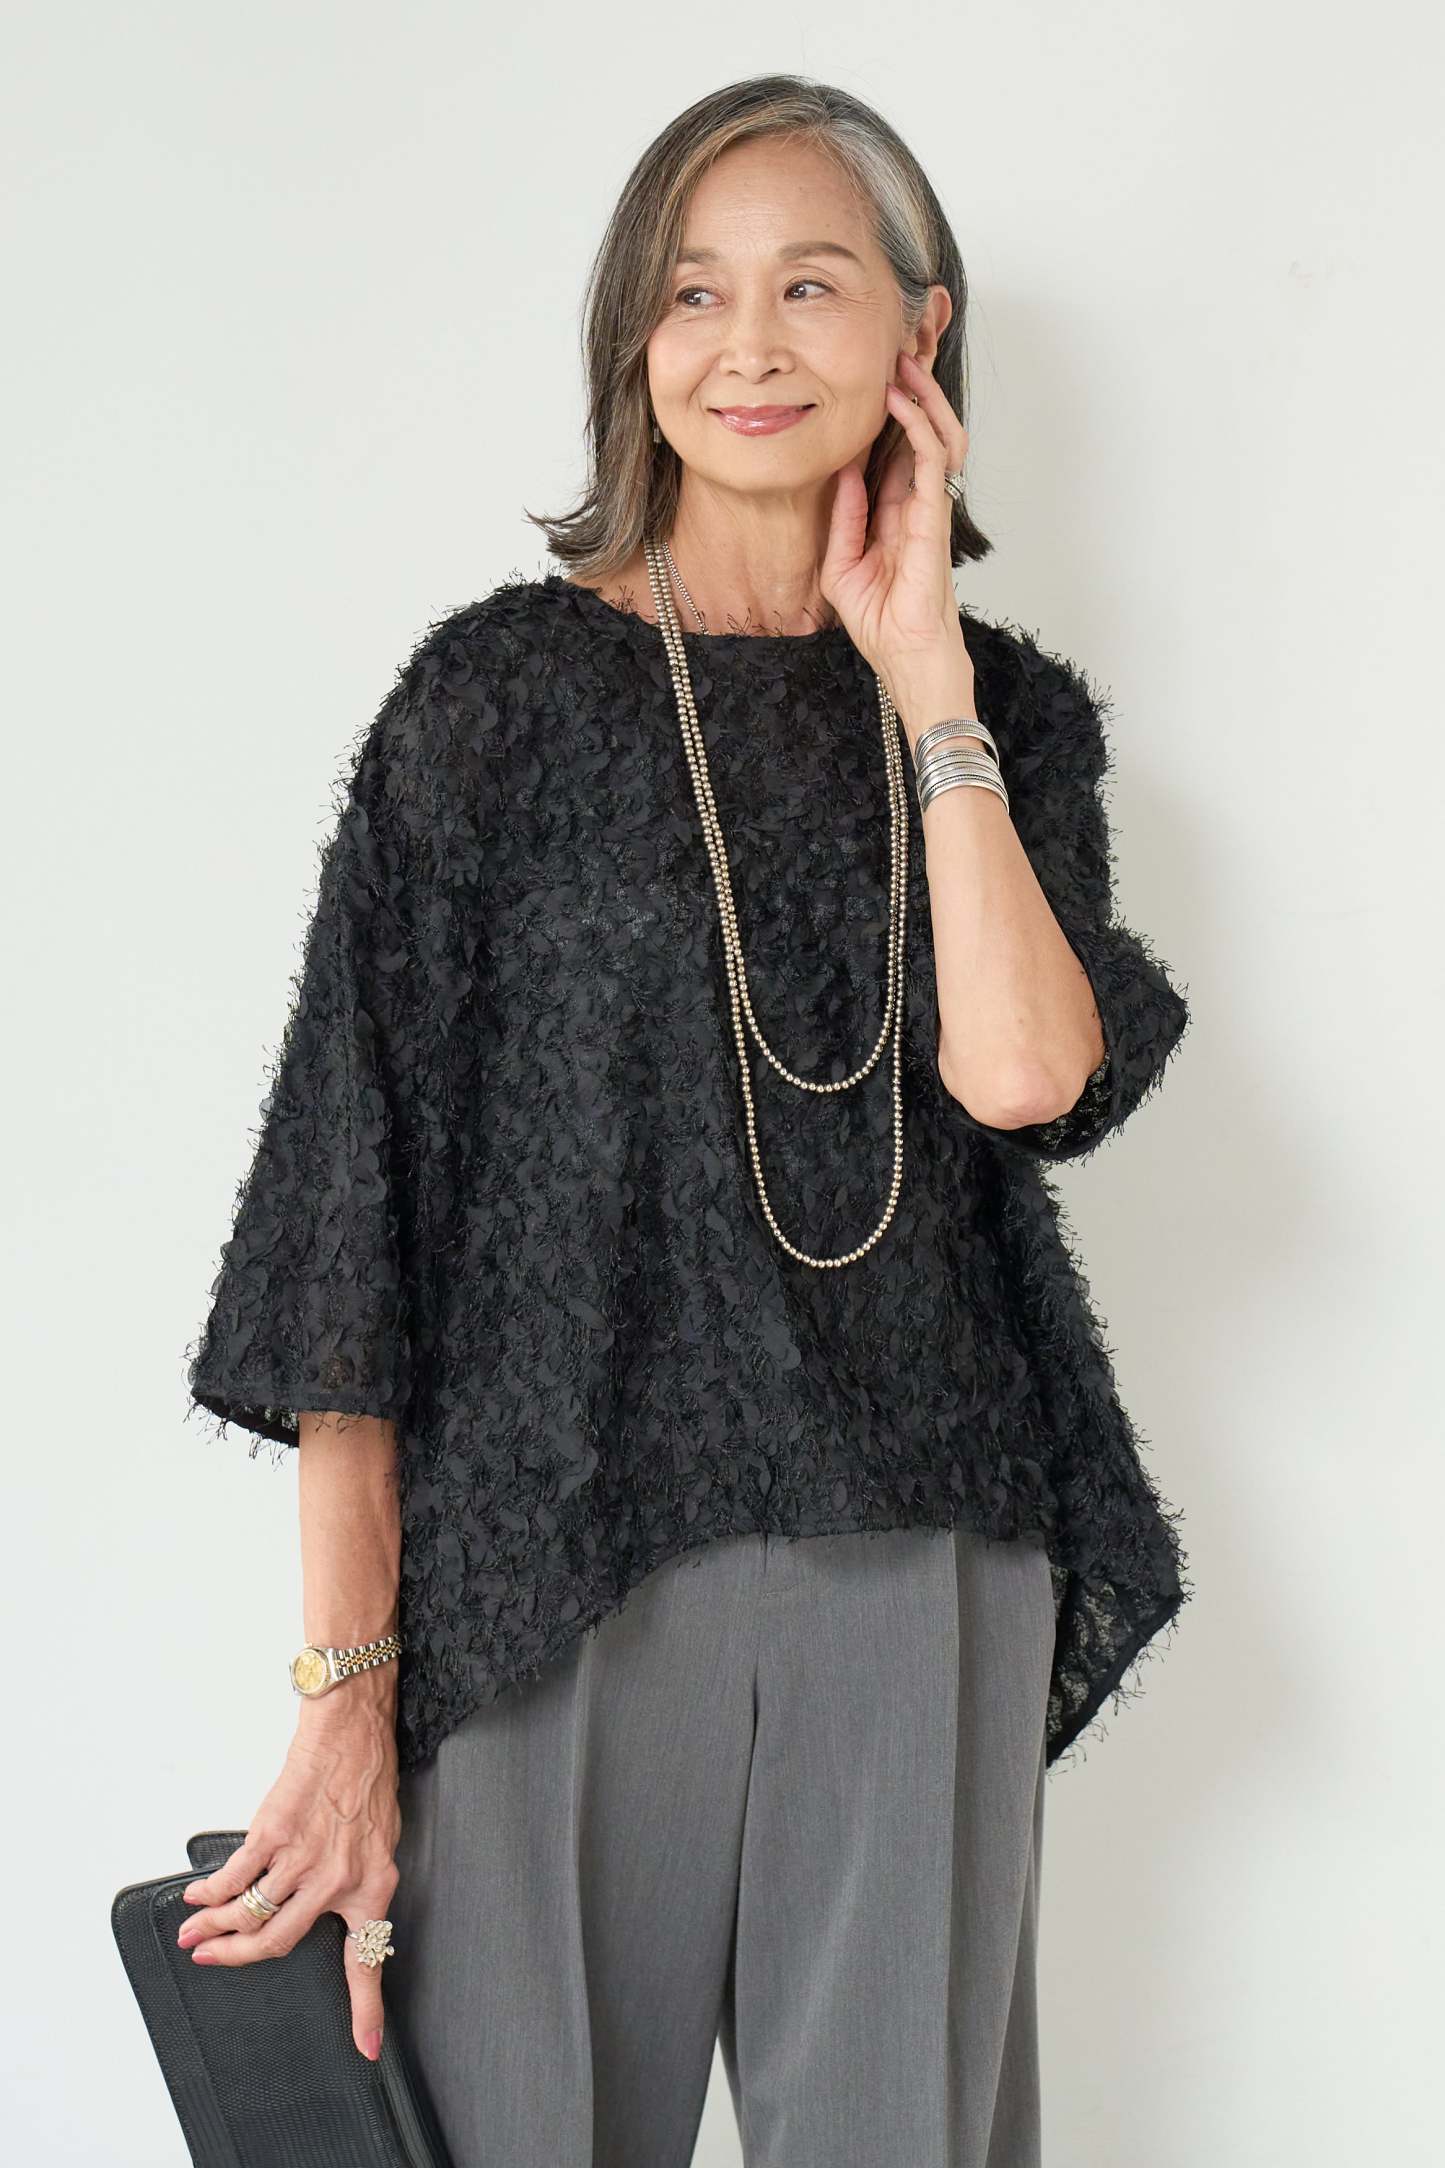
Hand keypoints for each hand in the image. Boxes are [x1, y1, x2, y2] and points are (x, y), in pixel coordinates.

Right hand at [175, 1682, 401, 2062]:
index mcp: (370, 1887)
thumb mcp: (377, 1842)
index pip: (368, 1959)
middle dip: (235, 1957)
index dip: (366, 2010)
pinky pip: (235, 1876)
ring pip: (248, 1912)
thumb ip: (350, 1881)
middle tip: (209, 1959)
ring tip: (193, 1933)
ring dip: (212, 1926)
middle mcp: (336, 1880)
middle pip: (275, 1941)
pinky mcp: (274, 1831)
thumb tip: (314, 1908)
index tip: (364, 2047)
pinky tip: (199, 1894)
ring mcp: (302, 1857)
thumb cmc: (367, 1780)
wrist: (353, 1729)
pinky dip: (211, 1891)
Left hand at [820, 348, 975, 714]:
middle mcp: (915, 504)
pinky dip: (918, 424)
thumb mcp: (841, 566)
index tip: (863, 387)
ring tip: (902, 363)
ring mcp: (928, 506)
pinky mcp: (934, 513)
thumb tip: (842, 472)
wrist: (904, 657)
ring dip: (920, 397)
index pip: (890, 455)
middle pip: (917, 435)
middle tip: (890, 357)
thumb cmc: (879, 624)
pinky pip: (932, 456)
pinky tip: (898, 401)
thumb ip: (844, 518)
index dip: (882, 420)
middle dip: (908, 395)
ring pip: (934, 434)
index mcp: (894, 516)